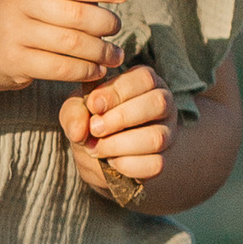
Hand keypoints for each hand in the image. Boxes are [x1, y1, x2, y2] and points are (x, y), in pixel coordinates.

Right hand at [0, 0, 124, 96]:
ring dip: (100, 51)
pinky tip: (96, 70)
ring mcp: (11, 32)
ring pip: (71, 42)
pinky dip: (84, 70)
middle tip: (117, 30)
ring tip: (114, 55)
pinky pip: (60, 67)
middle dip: (104, 23)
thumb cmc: (20, 14)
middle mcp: (14, 0)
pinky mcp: (13, 61)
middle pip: (74, 14)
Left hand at [61, 58, 176, 205]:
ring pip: (157, 137)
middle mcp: (162, 103)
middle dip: (121, 118)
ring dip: (120, 144)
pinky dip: (127, 164)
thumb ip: (74, 113)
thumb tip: (79, 131)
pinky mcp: (164, 160)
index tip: (93, 105)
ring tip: (96, 148)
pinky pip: (155, 164)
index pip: (144, 78)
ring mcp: (167, 132)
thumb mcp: (79, 109)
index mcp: (144, 81)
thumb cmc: (94, 119)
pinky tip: (111, 161)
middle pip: (158, 104)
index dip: (117, 92)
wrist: (104, 153)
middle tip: (94, 129)